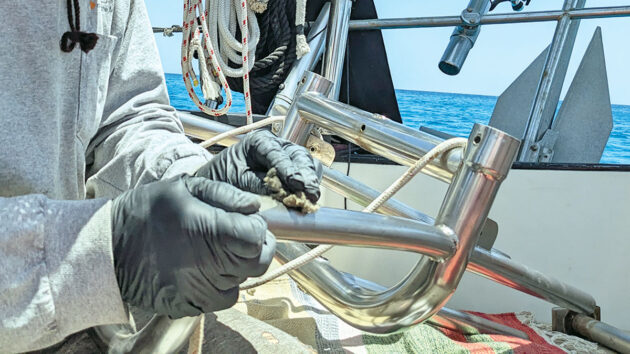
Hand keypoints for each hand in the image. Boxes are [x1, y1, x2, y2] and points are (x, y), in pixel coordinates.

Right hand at [111, 175, 274, 317]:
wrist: (107, 248)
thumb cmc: (146, 211)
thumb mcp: (183, 188)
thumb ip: (224, 195)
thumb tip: (254, 207)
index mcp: (211, 232)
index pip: (257, 238)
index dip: (257, 228)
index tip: (246, 221)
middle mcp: (210, 265)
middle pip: (257, 262)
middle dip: (255, 247)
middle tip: (238, 235)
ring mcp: (200, 289)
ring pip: (242, 280)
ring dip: (238, 265)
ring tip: (216, 249)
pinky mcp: (190, 305)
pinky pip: (224, 298)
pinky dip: (223, 284)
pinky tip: (207, 269)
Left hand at [195, 130, 322, 202]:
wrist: (218, 181)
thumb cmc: (223, 176)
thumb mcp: (236, 179)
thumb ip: (257, 184)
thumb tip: (278, 193)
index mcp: (259, 141)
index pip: (278, 153)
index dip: (289, 169)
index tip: (296, 183)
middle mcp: (276, 145)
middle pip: (298, 155)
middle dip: (306, 175)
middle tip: (310, 192)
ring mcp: (286, 156)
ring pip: (306, 163)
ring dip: (311, 180)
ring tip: (312, 196)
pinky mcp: (291, 169)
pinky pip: (307, 172)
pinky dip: (309, 183)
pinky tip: (309, 196)